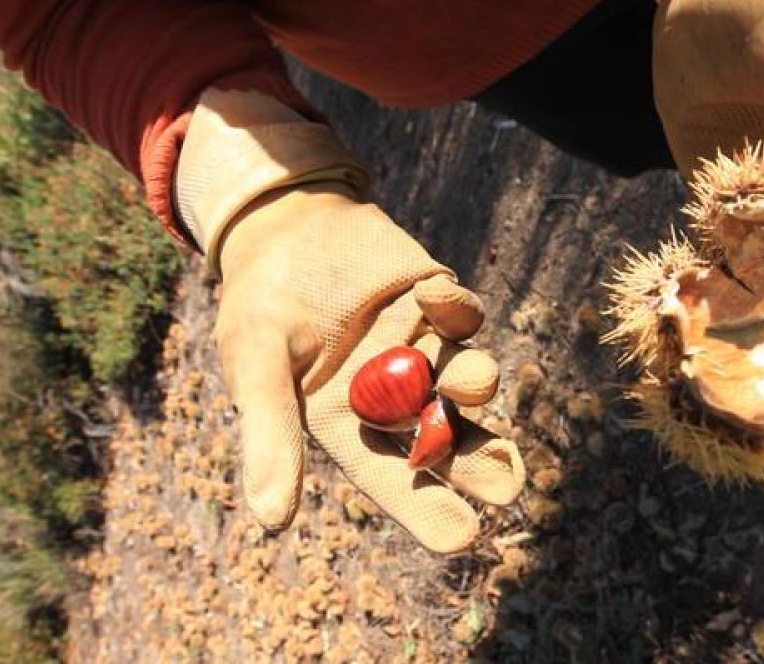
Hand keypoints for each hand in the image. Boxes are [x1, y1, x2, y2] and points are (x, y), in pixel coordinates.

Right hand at [213, 183, 523, 552]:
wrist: (282, 225)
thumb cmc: (260, 304)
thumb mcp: (255, 365)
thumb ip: (269, 435)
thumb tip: (271, 522)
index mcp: (349, 424)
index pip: (392, 478)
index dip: (427, 507)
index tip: (463, 538)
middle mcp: (395, 397)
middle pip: (444, 438)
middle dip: (477, 461)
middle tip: (507, 487)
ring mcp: (423, 349)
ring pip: (462, 378)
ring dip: (474, 382)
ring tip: (476, 380)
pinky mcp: (438, 303)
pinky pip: (460, 313)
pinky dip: (457, 309)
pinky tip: (436, 296)